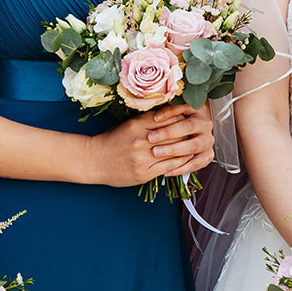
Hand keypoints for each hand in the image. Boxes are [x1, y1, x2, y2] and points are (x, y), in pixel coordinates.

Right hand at [88, 103, 214, 186]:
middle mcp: (141, 140)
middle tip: (197, 131)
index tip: (188, 118)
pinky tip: (185, 159)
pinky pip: (169, 167)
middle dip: (186, 132)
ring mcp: (143, 158)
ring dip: (186, 148)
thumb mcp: (129, 125)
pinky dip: (180, 162)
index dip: (181, 118)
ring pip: (174, 151)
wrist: (94, 160)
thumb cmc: (112, 140)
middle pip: (173, 134)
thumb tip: (173, 117)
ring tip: (194, 144)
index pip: (167, 118)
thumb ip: (148, 121)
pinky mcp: (144, 173)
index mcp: (137, 125)